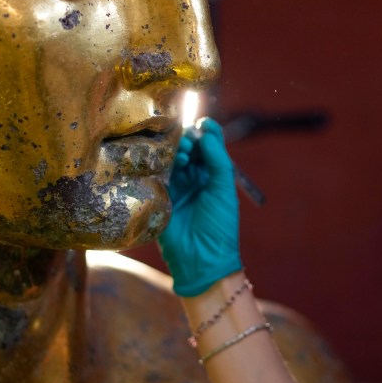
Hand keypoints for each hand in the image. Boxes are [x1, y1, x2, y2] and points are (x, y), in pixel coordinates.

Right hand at [158, 118, 242, 295]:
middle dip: (188, 140)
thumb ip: (218, 159)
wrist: (201, 259)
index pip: (208, 145)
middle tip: (188, 144)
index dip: (205, 132)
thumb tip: (206, 131)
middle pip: (188, 147)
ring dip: (177, 151)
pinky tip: (168, 163)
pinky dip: (162, 164)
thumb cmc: (219, 226)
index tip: (202, 123)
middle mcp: (194, 178)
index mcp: (213, 175)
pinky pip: (157, 173)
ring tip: (181, 157)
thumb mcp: (224, 189)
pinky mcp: (158, 196)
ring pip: (172, 158)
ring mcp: (176, 186)